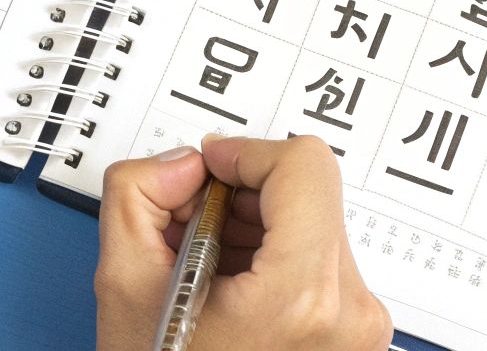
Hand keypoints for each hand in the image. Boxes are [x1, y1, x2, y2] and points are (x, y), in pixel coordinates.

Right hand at [94, 135, 391, 350]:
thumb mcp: (124, 285)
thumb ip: (139, 195)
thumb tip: (181, 167)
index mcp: (303, 295)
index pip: (304, 167)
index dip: (246, 153)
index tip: (212, 166)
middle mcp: (350, 311)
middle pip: (308, 195)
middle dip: (243, 198)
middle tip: (194, 231)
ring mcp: (361, 329)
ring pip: (314, 227)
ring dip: (257, 231)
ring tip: (209, 274)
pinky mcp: (359, 337)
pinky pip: (321, 265)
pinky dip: (274, 262)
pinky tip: (232, 296)